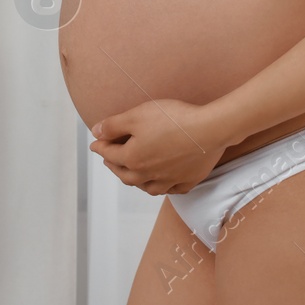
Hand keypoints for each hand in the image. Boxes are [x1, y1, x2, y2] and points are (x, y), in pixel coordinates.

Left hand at [89, 99, 228, 195]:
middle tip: (109, 160)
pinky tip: (163, 182)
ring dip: (136, 181)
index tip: (95, 144)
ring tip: (133, 174)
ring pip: (147, 187)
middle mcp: (148, 174)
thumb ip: (113, 125)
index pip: (110, 154)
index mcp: (133, 159)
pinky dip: (163, 187)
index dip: (101, 146)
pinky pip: (171, 189)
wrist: (209, 130)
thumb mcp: (137, 115)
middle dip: (114, 166)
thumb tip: (96, 133)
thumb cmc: (173, 120)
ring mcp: (169, 180)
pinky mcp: (188, 180)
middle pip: (125, 174)